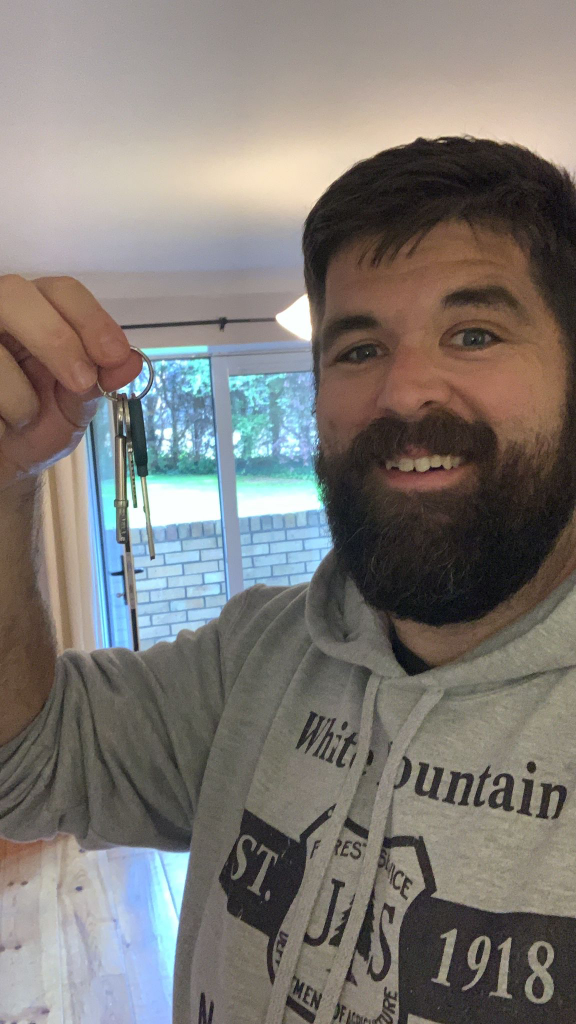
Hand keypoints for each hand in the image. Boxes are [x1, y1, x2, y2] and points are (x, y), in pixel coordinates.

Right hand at [0, 275, 142, 491]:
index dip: (90, 318)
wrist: (3, 461)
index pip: (62, 290)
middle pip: (16, 294)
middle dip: (55, 338)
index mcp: (35, 314)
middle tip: (79, 382)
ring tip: (23, 419)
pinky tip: (1, 427)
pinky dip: (0, 421)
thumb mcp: (74, 406)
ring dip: (20, 396)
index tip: (113, 355)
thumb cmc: (34, 428)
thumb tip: (131, 362)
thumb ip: (100, 381)